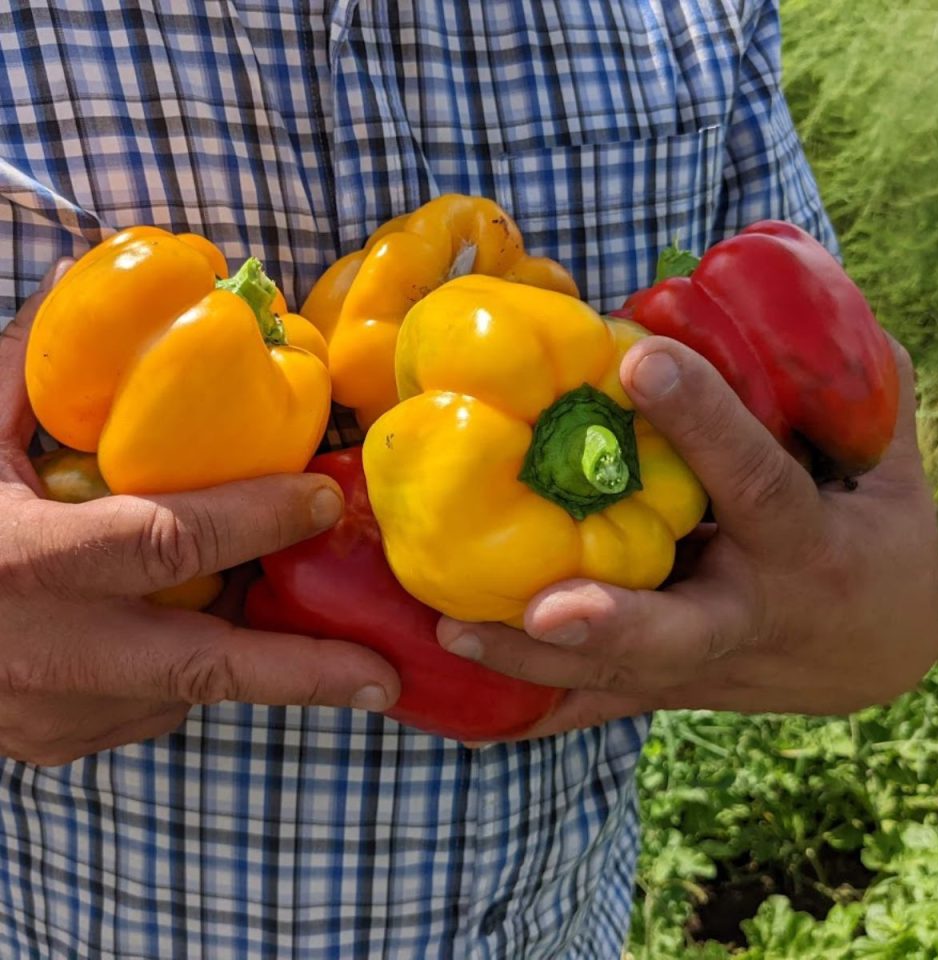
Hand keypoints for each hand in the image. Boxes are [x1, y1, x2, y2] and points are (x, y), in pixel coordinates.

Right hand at [0, 262, 399, 765]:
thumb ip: (21, 376)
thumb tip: (81, 296)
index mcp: (26, 565)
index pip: (168, 541)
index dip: (256, 518)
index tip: (321, 496)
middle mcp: (51, 656)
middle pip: (207, 668)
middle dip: (306, 674)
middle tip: (385, 676)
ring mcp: (55, 716)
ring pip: (186, 690)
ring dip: (248, 656)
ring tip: (301, 625)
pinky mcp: (55, 746)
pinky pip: (148, 707)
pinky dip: (182, 669)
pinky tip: (190, 629)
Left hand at [437, 336, 937, 737]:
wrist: (878, 647)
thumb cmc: (874, 538)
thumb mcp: (880, 466)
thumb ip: (843, 393)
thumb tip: (803, 300)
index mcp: (807, 544)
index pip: (756, 480)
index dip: (704, 423)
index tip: (642, 359)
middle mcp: (749, 615)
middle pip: (680, 630)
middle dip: (614, 621)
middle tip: (545, 605)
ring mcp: (703, 666)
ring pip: (618, 676)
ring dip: (535, 662)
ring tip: (453, 632)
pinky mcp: (669, 687)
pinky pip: (597, 705)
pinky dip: (536, 706)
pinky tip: (464, 712)